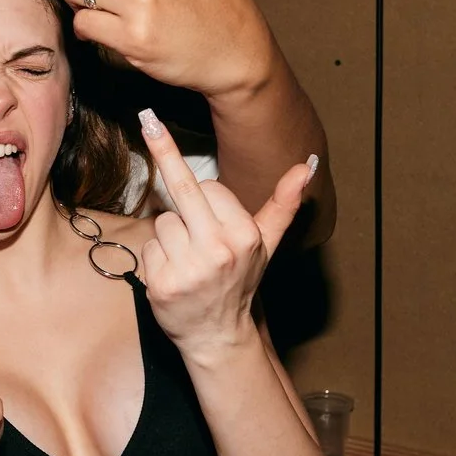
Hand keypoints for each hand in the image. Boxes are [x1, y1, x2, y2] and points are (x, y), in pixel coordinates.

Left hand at [135, 107, 311, 358]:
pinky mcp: (161, 284)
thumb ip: (283, 204)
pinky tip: (173, 275)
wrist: (217, 335)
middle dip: (165, 156)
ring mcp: (188, 269)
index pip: (211, 187)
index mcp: (245, 235)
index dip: (209, 198)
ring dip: (170, 236)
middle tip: (148, 119)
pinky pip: (148, 247)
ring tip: (187, 260)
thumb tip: (307, 164)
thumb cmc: (239, 281)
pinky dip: (156, 258)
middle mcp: (218, 251)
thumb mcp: (266, 245)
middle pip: (182, 191)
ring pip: (163, 221)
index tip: (212, 213)